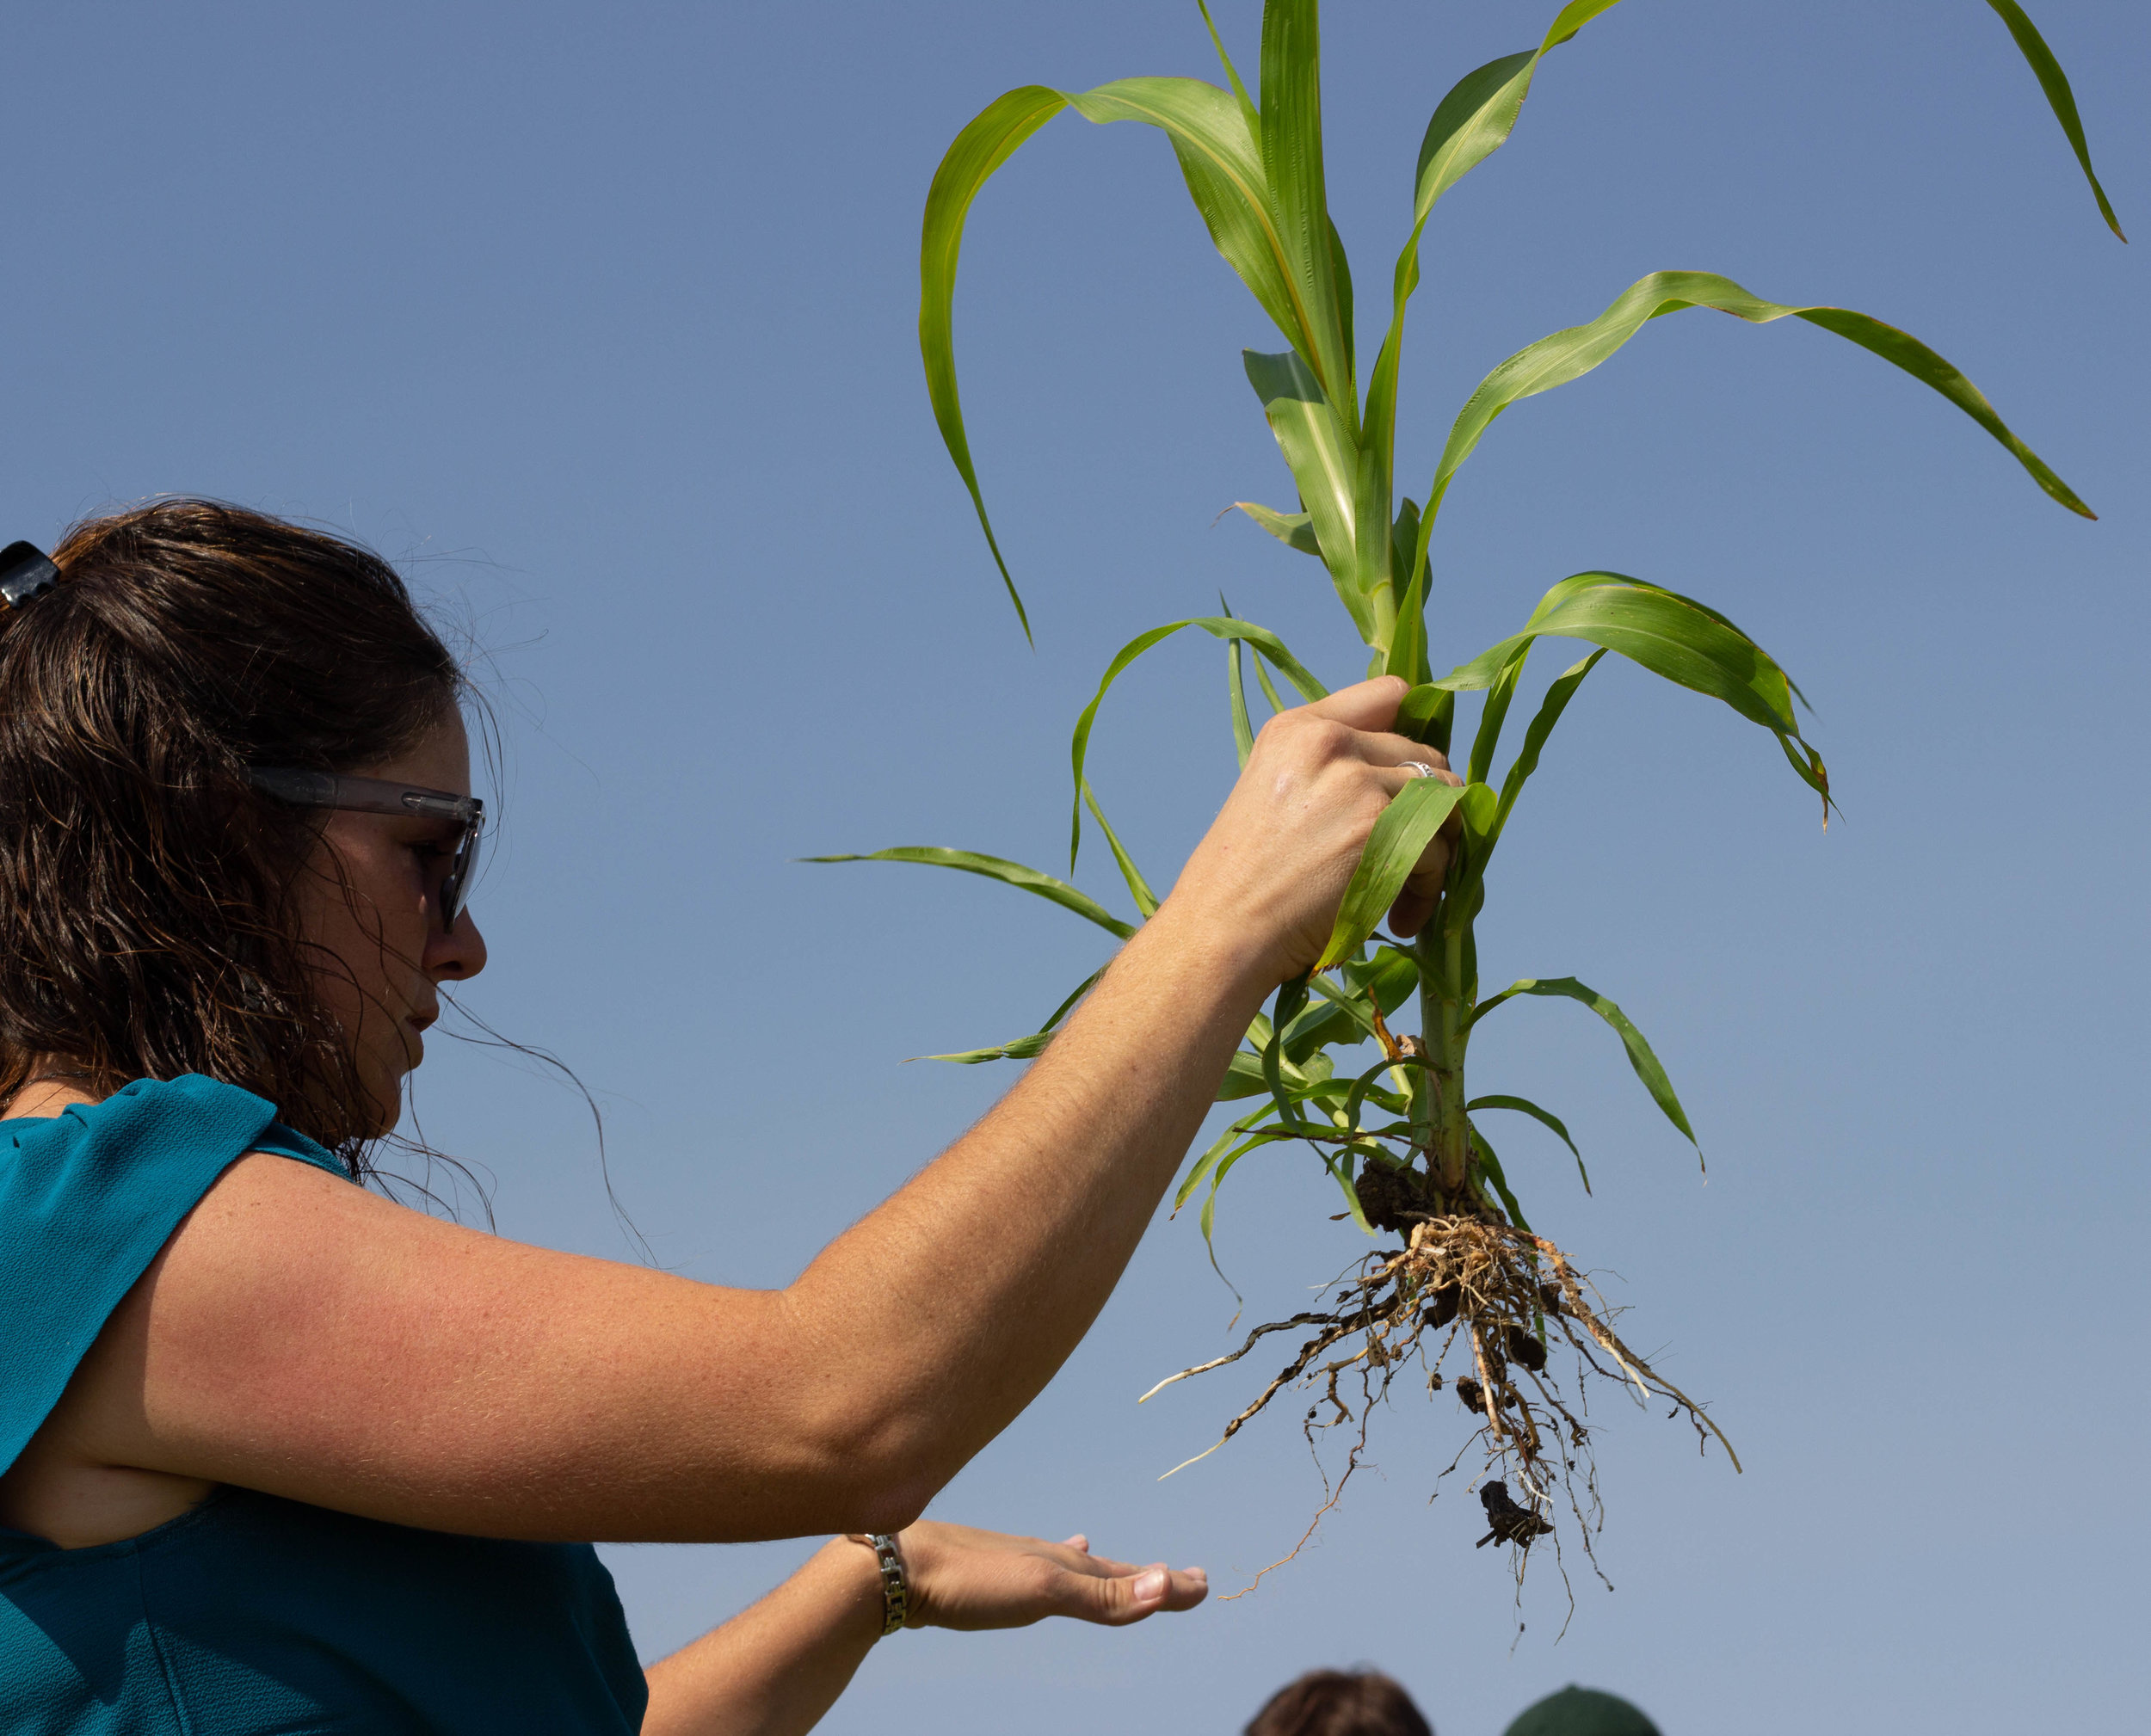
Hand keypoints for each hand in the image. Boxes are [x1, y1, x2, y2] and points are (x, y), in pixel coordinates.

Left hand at [894, 1520, 1206, 1629]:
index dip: (1166, 1585)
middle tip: (1180, 1578)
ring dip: (1102, 1567)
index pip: (1129, 1577)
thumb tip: (1170, 1583)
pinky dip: (1056, 1560)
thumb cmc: (969, 1579)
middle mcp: (1044, 1555)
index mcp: (1063, 1562)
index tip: (1203, 1585)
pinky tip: (1054, 1549)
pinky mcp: (985, 1571)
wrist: (894, 1565)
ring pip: (1070, 1564)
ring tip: (1113, 1556)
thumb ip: (1104, 1595)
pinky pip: (1035, 1564)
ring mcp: (1014, 1561)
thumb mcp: (1044, 1591)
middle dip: (1143, 1575)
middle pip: (1105, 1568)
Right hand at [1167, 675, 1462, 982]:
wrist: (1222, 931)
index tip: (1407, 784)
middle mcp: (1329, 742)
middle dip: (1428, 809)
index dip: (1412, 738)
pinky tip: (1400, 919)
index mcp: (1298, 727)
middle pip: (1427, 756)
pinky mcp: (1380, 829)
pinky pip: (1440, 851)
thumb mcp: (1271, 792)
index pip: (1390, 693)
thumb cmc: (1242, 881)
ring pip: (1443, 803)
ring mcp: (1357, 782)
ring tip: (1406, 893)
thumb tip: (1406, 774)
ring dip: (1436, 851)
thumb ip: (1326, 770)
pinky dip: (1429, 890)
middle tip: (1409, 858)